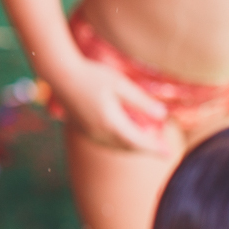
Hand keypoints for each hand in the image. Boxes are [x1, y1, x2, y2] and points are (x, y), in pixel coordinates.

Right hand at [52, 57, 168, 153]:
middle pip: (127, 147)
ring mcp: (88, 132)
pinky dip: (119, 142)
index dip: (154, 149)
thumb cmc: (92, 75)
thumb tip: (162, 115)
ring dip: (132, 146)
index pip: (137, 142)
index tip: (168, 154)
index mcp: (110, 122)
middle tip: (162, 149)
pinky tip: (125, 134)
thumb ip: (141, 101)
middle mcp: (98, 132)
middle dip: (145, 149)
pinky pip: (105, 142)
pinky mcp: (82, 129)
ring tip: (147, 142)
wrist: (61, 74)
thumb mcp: (121, 84)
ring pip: (115, 146)